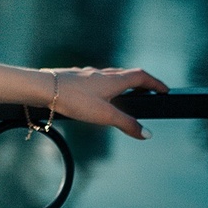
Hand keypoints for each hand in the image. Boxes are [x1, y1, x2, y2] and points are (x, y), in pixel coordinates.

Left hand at [41, 67, 168, 139]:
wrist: (42, 87)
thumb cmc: (73, 99)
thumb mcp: (104, 115)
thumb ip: (127, 124)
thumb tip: (148, 134)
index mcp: (113, 79)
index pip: (142, 76)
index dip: (156, 83)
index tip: (165, 91)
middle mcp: (101, 73)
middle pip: (127, 74)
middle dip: (141, 82)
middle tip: (150, 92)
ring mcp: (86, 73)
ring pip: (109, 75)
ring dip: (122, 82)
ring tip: (126, 93)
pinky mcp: (73, 77)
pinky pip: (94, 78)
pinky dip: (104, 84)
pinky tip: (96, 92)